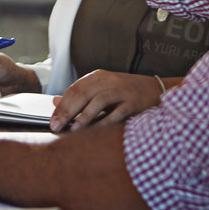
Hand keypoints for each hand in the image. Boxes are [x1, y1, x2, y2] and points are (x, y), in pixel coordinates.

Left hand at [50, 71, 172, 131]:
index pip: (74, 89)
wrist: (156, 90)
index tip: (52, 120)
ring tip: (73, 130)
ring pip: (98, 101)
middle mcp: (109, 81)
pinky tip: (96, 132)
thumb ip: (80, 95)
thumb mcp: (101, 89)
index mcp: (98, 77)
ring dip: (84, 117)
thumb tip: (55, 101)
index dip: (62, 106)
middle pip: (83, 94)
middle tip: (57, 126)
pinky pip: (117, 113)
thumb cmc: (125, 92)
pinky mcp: (133, 102)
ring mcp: (122, 91)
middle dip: (67, 112)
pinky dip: (105, 122)